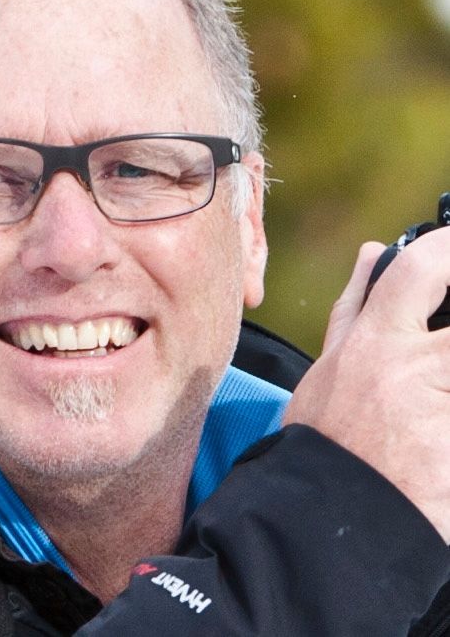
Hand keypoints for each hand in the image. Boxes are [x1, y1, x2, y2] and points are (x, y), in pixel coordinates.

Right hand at [284, 228, 449, 541]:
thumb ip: (356, 305)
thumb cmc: (326, 437)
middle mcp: (415, 370)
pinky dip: (447, 403)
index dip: (448, 246)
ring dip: (443, 370)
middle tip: (441, 334)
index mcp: (376, 343)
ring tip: (429, 380)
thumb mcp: (328, 366)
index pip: (422, 268)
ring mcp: (444, 410)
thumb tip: (375, 251)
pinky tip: (432, 414)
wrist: (334, 517)